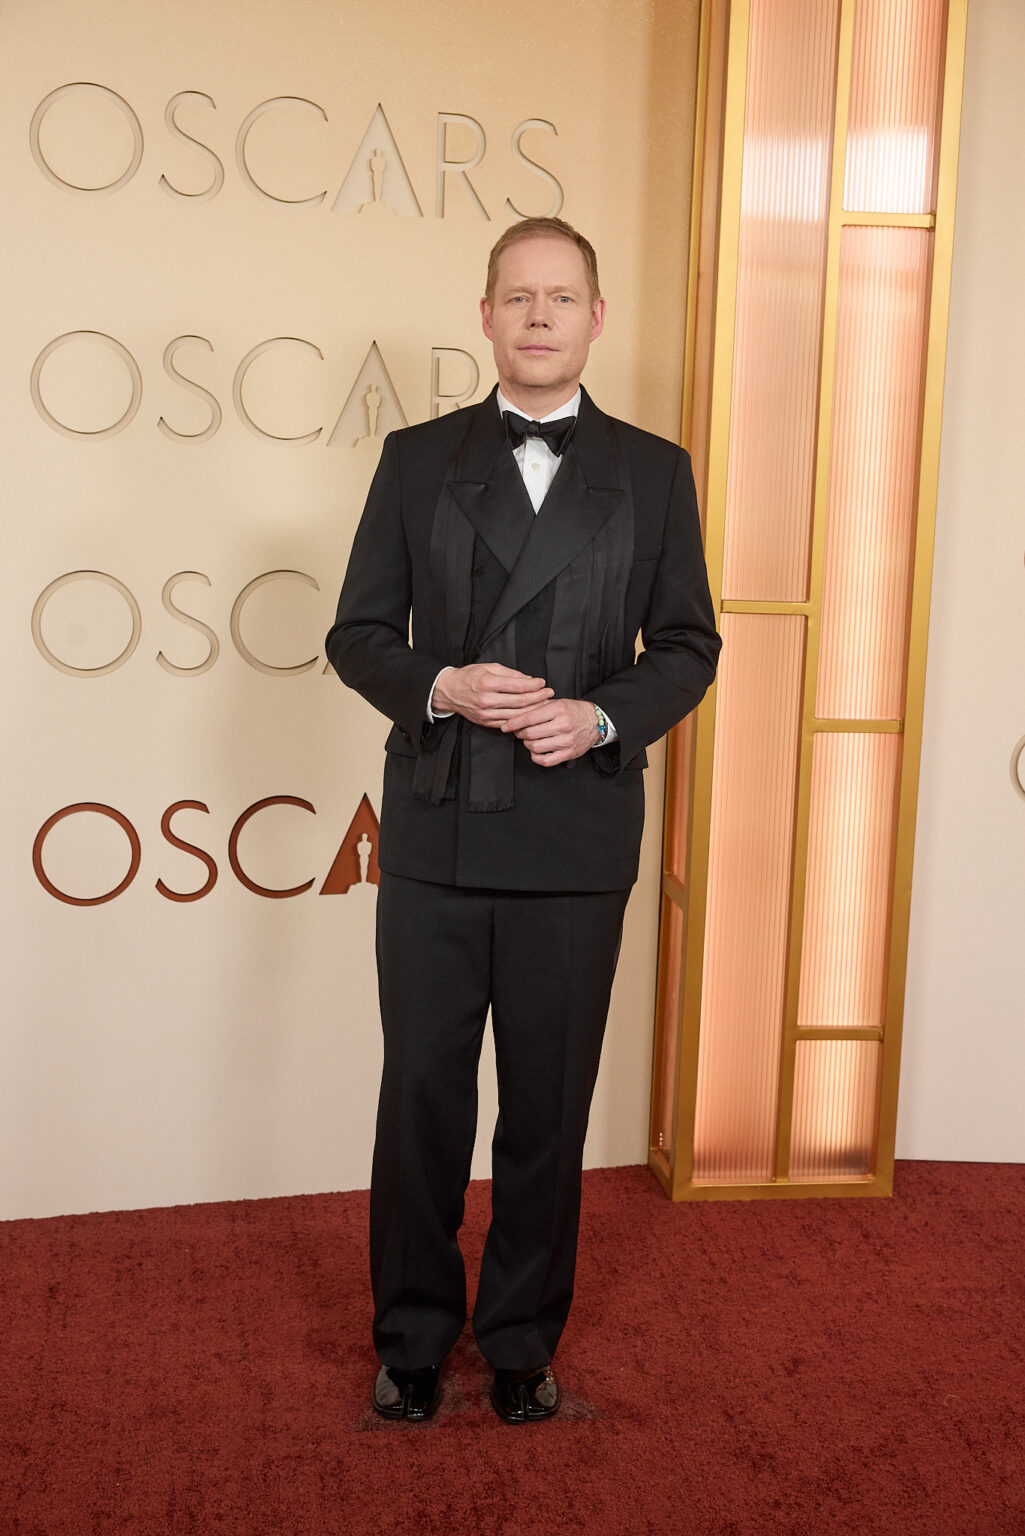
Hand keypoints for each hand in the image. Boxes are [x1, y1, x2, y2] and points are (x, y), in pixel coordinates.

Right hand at [433, 663, 552, 727]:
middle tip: (549, 693)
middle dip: (538, 698)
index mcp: (487, 684)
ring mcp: (486, 714)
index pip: (518, 686)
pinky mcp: (486, 722)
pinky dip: (521, 719)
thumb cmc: (469, 676)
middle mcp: (486, 701)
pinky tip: (531, 714)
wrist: (449, 692)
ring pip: (516, 715)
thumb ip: (510, 674)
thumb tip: (529, 679)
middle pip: (520, 702)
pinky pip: (508, 723)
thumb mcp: (489, 667)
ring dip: (533, 710)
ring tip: (544, 704)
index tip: (543, 682)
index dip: (534, 685)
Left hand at [501, 697, 598, 765]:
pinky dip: (536, 757)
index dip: (514, 723)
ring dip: (528, 744)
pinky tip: (537, 751)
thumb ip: (538, 707)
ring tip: (530, 740)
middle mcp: (563, 725)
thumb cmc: (574, 712)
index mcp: (558, 710)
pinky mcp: (569, 753)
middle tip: (519, 732)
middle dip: (520, 734)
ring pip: (535, 747)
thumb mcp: (557, 703)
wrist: (595, 722)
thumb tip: (516, 712)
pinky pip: (545, 760)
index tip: (506, 726)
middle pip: (530, 733)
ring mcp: (566, 741)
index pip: (529, 718)